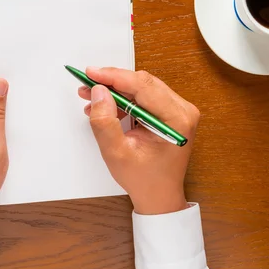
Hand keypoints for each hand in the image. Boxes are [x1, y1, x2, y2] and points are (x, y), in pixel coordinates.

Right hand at [78, 67, 199, 214]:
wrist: (159, 196)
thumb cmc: (144, 180)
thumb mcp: (117, 154)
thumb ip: (105, 122)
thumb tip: (99, 93)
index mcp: (177, 119)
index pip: (143, 86)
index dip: (114, 77)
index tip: (91, 73)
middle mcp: (182, 110)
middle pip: (142, 83)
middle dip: (112, 83)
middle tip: (86, 86)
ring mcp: (178, 110)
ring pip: (141, 88)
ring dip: (115, 92)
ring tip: (91, 99)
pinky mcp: (170, 112)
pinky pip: (144, 97)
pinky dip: (123, 100)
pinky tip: (106, 108)